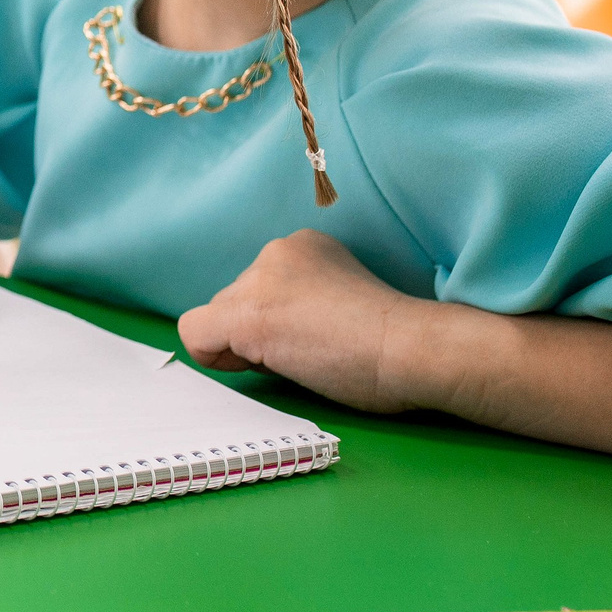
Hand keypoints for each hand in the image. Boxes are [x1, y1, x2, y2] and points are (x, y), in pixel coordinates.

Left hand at [178, 230, 434, 412]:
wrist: (415, 349)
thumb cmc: (393, 340)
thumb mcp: (339, 299)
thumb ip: (299, 302)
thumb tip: (258, 335)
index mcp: (302, 247)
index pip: (259, 286)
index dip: (275, 322)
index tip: (312, 337)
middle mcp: (274, 252)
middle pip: (235, 301)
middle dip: (258, 334)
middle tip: (309, 352)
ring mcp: (258, 282)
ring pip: (219, 320)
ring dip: (247, 348)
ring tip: (302, 358)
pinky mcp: (248, 317)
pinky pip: (197, 335)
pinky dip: (215, 357)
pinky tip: (258, 364)